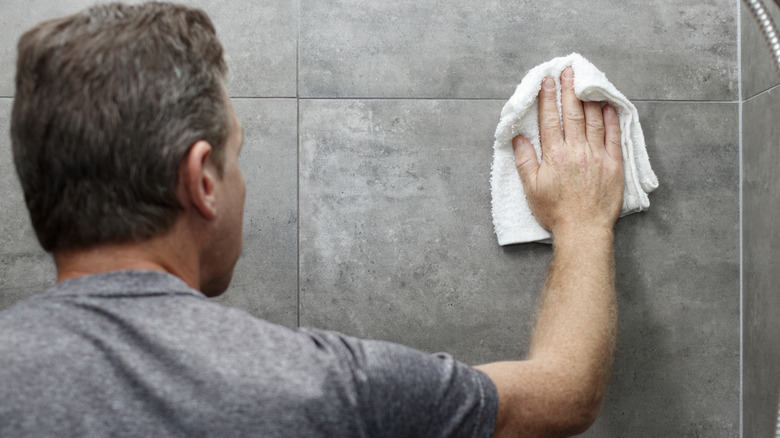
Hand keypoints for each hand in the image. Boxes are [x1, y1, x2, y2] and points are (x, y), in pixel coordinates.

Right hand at [513, 67, 623, 236]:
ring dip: (589, 98)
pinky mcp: (614, 164)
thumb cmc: (555, 212)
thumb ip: (525, 161)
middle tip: (568, 71)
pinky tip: (608, 106)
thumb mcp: (531, 189)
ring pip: (593, 120)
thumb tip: (519, 139)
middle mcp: (577, 150)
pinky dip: (612, 119)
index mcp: (555, 155)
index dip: (548, 98)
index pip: (550, 119)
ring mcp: (597, 155)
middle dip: (569, 89)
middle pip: (572, 113)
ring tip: (586, 81)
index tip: (547, 81)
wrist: (583, 230)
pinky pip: (613, 136)